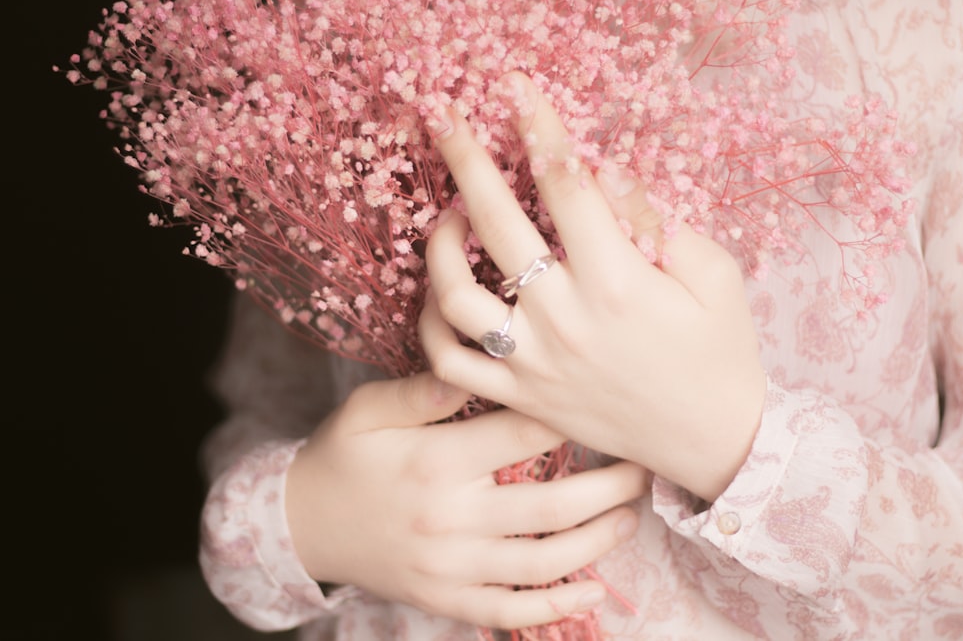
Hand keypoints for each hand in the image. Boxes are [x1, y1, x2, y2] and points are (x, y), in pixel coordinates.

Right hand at [286, 371, 646, 628]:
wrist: (300, 524)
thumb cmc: (342, 456)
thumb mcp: (366, 410)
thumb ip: (417, 392)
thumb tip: (466, 369)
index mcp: (435, 462)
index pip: (523, 435)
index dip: (573, 418)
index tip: (610, 406)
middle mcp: (450, 519)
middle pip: (551, 507)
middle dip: (609, 487)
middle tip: (644, 467)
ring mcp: (449, 567)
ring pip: (542, 563)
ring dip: (597, 542)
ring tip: (631, 517)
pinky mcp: (444, 598)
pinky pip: (509, 610)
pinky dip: (554, 606)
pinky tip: (592, 590)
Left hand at [420, 72, 765, 501]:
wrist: (711, 442)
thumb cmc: (720, 352)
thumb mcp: (714, 275)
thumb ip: (658, 219)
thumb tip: (604, 171)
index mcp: (618, 280)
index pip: (566, 184)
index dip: (538, 126)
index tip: (515, 89)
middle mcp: (565, 318)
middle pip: (497, 223)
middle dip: (467, 159)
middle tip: (445, 118)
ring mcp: (534, 362)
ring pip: (456, 295)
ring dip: (440, 245)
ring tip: (448, 216)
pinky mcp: (519, 396)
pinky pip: (450, 362)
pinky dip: (432, 324)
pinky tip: (441, 293)